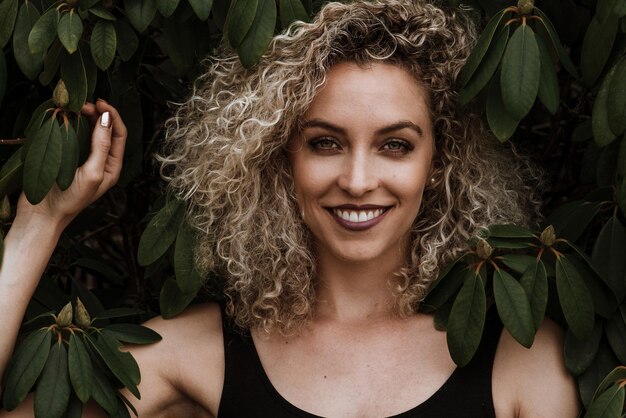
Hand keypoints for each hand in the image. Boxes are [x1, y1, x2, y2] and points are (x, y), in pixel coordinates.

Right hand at [15, 99, 126, 228]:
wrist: (42, 214)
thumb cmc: (70, 199)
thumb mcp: (92, 173)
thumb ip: (101, 146)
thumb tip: (107, 119)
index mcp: (112, 166)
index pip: (119, 134)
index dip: (112, 115)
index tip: (100, 102)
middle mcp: (101, 161)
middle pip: (105, 129)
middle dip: (98, 113)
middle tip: (82, 103)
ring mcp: (84, 158)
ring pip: (89, 131)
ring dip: (84, 117)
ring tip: (74, 107)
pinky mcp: (67, 158)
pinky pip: (73, 136)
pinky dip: (71, 124)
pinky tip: (64, 117)